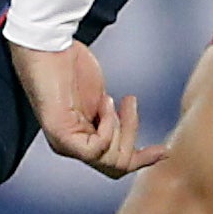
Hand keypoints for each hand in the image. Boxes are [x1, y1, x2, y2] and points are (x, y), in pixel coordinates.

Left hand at [12, 41, 163, 178]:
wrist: (49, 46)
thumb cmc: (71, 66)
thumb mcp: (101, 99)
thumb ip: (113, 120)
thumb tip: (129, 130)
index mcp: (80, 140)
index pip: (113, 165)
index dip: (141, 160)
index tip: (163, 151)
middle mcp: (71, 147)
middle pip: (115, 167)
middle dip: (132, 138)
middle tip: (130, 103)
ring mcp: (63, 143)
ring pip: (109, 160)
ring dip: (121, 127)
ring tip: (110, 98)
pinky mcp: (59, 134)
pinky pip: (96, 148)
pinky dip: (108, 126)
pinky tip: (104, 103)